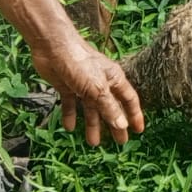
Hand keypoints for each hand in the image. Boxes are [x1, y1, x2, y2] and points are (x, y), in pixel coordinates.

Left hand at [30, 33, 144, 145]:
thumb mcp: (97, 88)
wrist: (53, 48)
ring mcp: (83, 85)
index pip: (129, 99)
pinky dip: (71, 115)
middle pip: (110, 107)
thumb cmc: (80, 63)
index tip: (139, 130)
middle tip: (119, 142)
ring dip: (92, 125)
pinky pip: (71, 104)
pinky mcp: (67, 86)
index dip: (134, 115)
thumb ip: (109, 107)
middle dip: (115, 124)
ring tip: (92, 143)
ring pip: (90, 109)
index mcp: (114, 79)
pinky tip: (69, 128)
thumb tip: (122, 125)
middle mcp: (101, 83)